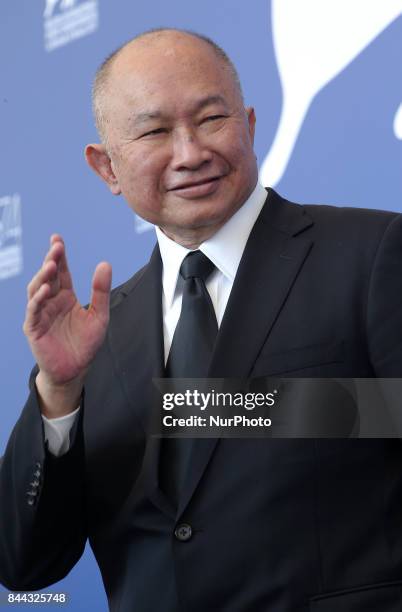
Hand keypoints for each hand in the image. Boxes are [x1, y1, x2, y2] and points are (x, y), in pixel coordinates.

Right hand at [23, 234, 111, 415]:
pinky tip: (46, 289)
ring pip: (37, 289)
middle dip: (50, 260)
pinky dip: (38, 299)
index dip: (58, 255)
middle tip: (56, 246)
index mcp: (66, 297)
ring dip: (43, 276)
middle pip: (48, 276)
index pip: (61, 272)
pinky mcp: (34, 327)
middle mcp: (51, 301)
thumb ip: (100, 291)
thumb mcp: (99, 315)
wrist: (75, 370)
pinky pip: (33, 310)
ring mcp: (40, 313)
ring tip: (51, 265)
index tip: (58, 239)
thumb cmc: (85, 344)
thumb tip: (105, 264)